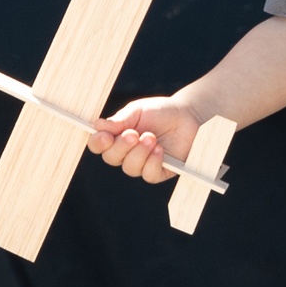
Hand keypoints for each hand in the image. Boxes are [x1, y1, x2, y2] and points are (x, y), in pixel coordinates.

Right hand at [87, 97, 202, 183]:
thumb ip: (119, 120)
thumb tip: (98, 126)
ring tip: (151, 137)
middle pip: (111, 158)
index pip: (99, 145)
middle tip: (134, 133)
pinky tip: (159, 149)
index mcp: (117, 136)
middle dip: (121, 146)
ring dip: (139, 152)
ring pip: (130, 168)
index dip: (98, 143)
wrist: (187, 116)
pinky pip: (148, 175)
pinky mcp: (159, 172)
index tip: (105, 136)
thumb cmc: (160, 112)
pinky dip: (152, 162)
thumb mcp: (137, 111)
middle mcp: (126, 153)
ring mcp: (142, 164)